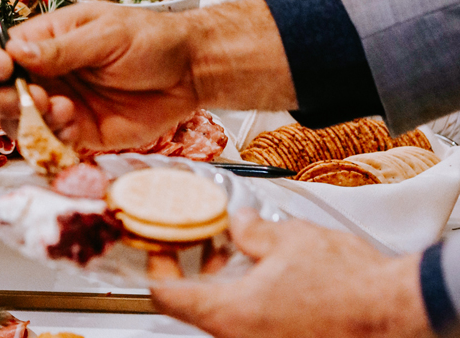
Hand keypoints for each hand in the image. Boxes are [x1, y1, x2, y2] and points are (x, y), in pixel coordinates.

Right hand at [0, 0, 292, 151]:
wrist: (190, 71)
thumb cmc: (150, 39)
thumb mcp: (105, 34)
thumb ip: (61, 49)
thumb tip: (16, 52)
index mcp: (46, 40)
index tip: (0, 68)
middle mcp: (47, 74)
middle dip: (0, 98)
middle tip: (21, 98)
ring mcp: (61, 105)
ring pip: (19, 122)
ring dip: (28, 119)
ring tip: (57, 107)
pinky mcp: (81, 133)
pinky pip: (51, 143)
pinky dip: (51, 138)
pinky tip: (70, 122)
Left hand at [151, 211, 430, 337]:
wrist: (392, 311)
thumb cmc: (345, 282)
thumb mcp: (286, 238)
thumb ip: (250, 231)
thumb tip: (237, 225)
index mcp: (230, 312)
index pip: (166, 296)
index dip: (157, 266)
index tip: (159, 245)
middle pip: (194, 306)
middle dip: (195, 268)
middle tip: (202, 239)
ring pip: (224, 314)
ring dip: (222, 281)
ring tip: (235, 248)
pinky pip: (250, 322)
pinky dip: (247, 296)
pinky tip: (262, 270)